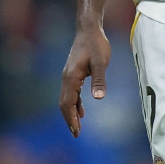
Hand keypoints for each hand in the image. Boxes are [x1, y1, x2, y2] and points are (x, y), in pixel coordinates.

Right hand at [59, 22, 110, 136]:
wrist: (89, 29)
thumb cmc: (96, 44)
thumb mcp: (100, 62)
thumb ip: (99, 80)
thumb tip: (99, 99)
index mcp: (71, 77)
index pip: (68, 103)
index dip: (71, 118)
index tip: (76, 132)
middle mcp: (66, 78)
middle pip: (64, 104)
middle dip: (69, 120)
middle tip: (76, 134)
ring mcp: (68, 75)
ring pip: (66, 99)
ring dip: (71, 113)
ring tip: (78, 127)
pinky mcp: (72, 73)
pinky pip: (71, 93)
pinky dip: (74, 104)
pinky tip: (82, 111)